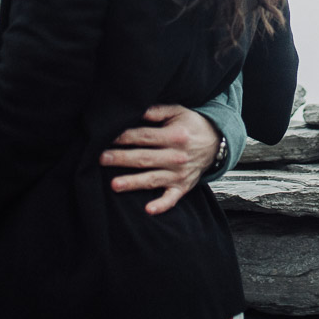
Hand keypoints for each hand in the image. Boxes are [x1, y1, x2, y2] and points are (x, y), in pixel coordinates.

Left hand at [100, 103, 219, 214]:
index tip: (107, 137)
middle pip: (144, 158)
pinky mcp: (182, 187)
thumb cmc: (192, 125)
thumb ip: (157, 111)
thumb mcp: (178, 111)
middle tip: (102, 159)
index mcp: (175, 136)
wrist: (216, 142)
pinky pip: (171, 199)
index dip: (125, 137)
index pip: (145, 137)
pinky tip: (148, 209)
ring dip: (133, 182)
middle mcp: (177, 156)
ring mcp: (179, 174)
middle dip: (122, 158)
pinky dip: (161, 205)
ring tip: (114, 184)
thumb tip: (136, 109)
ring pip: (152, 179)